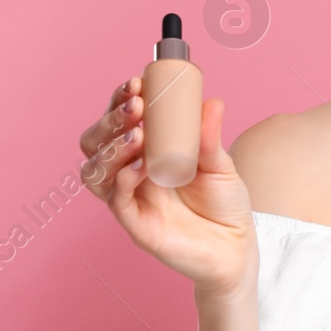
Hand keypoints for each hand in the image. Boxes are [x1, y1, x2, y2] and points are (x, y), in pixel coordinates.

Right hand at [78, 77, 256, 296]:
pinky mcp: (134, 224)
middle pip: (96, 142)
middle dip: (110, 119)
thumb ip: (209, 136)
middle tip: (136, 106)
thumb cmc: (223, 203)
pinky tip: (139, 167)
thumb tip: (212, 101)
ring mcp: (129, 198)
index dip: (121, 100)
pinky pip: (115, 200)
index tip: (137, 83)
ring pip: (94, 171)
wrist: (236, 247)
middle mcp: (130, 172)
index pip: (119, 120)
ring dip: (110, 147)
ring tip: (137, 135)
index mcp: (146, 151)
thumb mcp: (220, 163)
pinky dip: (122, 179)